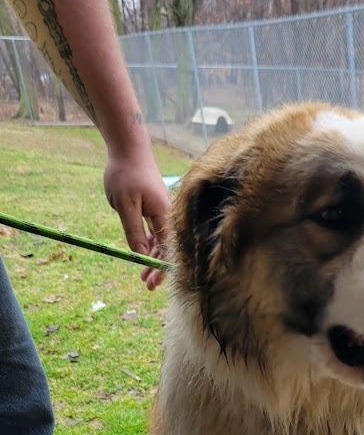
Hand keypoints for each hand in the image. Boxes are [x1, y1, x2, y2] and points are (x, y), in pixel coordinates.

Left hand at [104, 147, 170, 290]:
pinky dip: (150, 244)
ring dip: (152, 258)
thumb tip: (140, 255)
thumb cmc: (126, 174)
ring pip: (160, 240)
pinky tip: (143, 254)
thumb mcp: (124, 206)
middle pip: (166, 247)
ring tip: (143, 276)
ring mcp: (161, 210)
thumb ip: (134, 231)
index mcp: (163, 215)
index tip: (152, 283)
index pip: (166, 249)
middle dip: (157, 267)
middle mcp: (167, 214)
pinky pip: (155, 230)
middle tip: (146, 285)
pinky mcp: (154, 206)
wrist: (129, 149)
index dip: (160, 268)